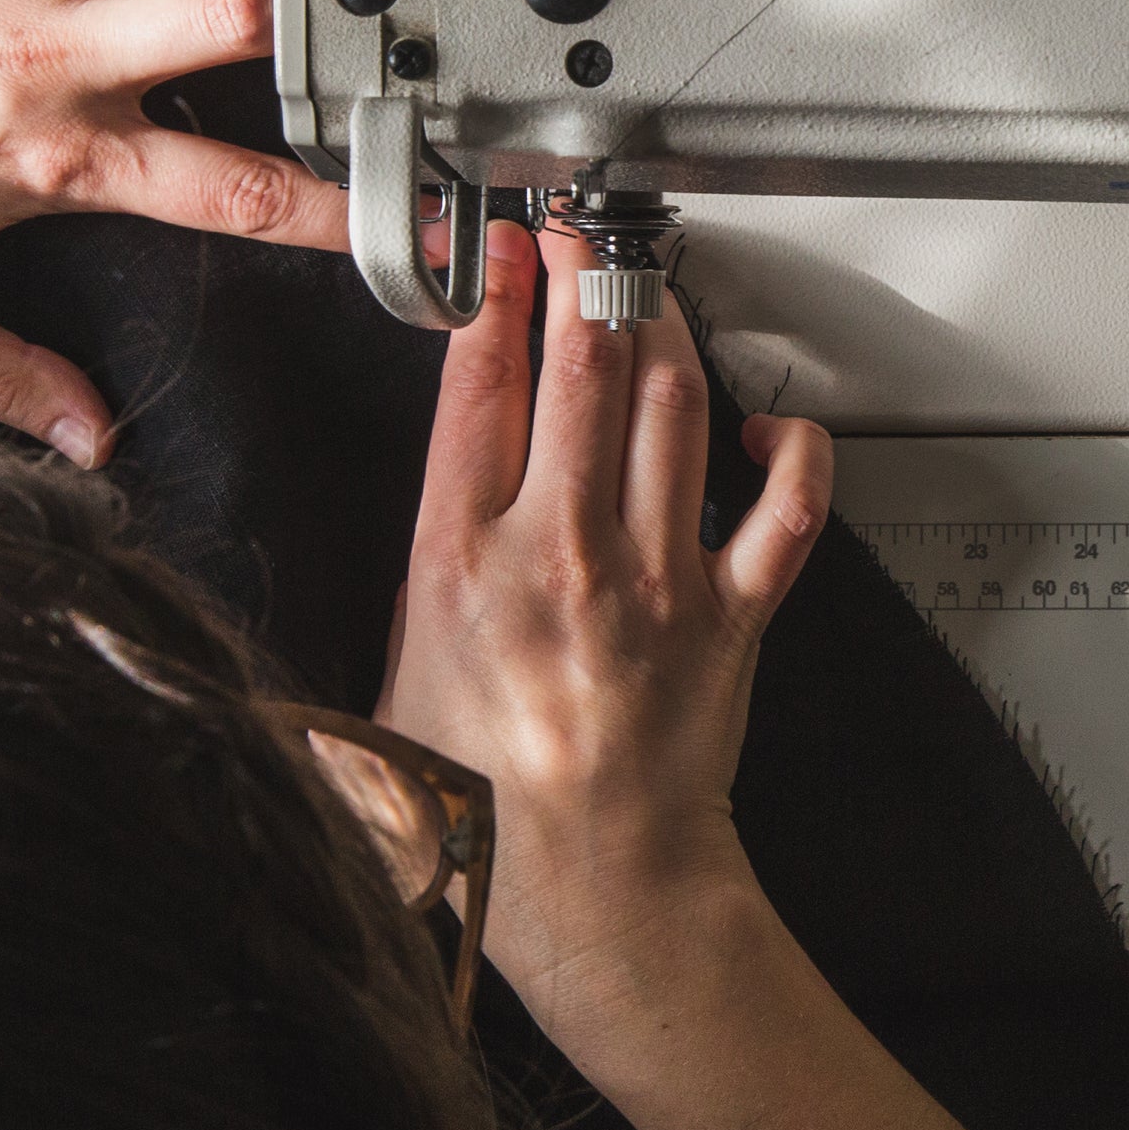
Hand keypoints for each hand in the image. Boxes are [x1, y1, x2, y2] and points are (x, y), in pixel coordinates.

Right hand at [377, 219, 833, 1026]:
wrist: (595, 894)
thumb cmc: (489, 809)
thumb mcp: (382, 693)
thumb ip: (381, 605)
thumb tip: (336, 567)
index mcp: (459, 563)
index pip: (476, 386)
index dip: (494, 295)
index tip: (500, 250)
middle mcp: (561, 552)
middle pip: (583, 365)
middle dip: (585, 276)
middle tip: (584, 236)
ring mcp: (656, 576)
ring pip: (674, 404)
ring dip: (667, 332)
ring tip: (650, 299)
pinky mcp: (732, 611)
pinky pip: (788, 503)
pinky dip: (792, 448)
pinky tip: (771, 422)